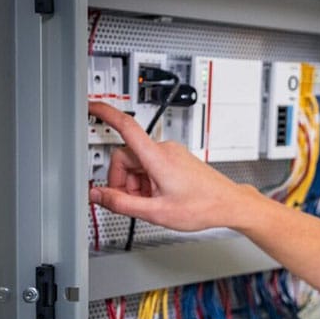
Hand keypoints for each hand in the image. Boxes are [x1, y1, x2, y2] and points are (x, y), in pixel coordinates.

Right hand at [88, 101, 253, 231]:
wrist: (228, 204)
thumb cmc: (202, 206)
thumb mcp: (156, 212)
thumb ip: (121, 203)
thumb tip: (97, 195)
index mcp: (157, 157)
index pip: (125, 126)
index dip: (105, 114)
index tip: (91, 106)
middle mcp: (164, 149)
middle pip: (126, 157)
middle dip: (123, 181)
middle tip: (134, 201)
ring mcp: (171, 153)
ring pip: (137, 164)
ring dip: (136, 184)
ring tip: (153, 202)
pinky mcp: (175, 159)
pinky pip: (150, 166)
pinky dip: (147, 182)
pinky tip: (159, 197)